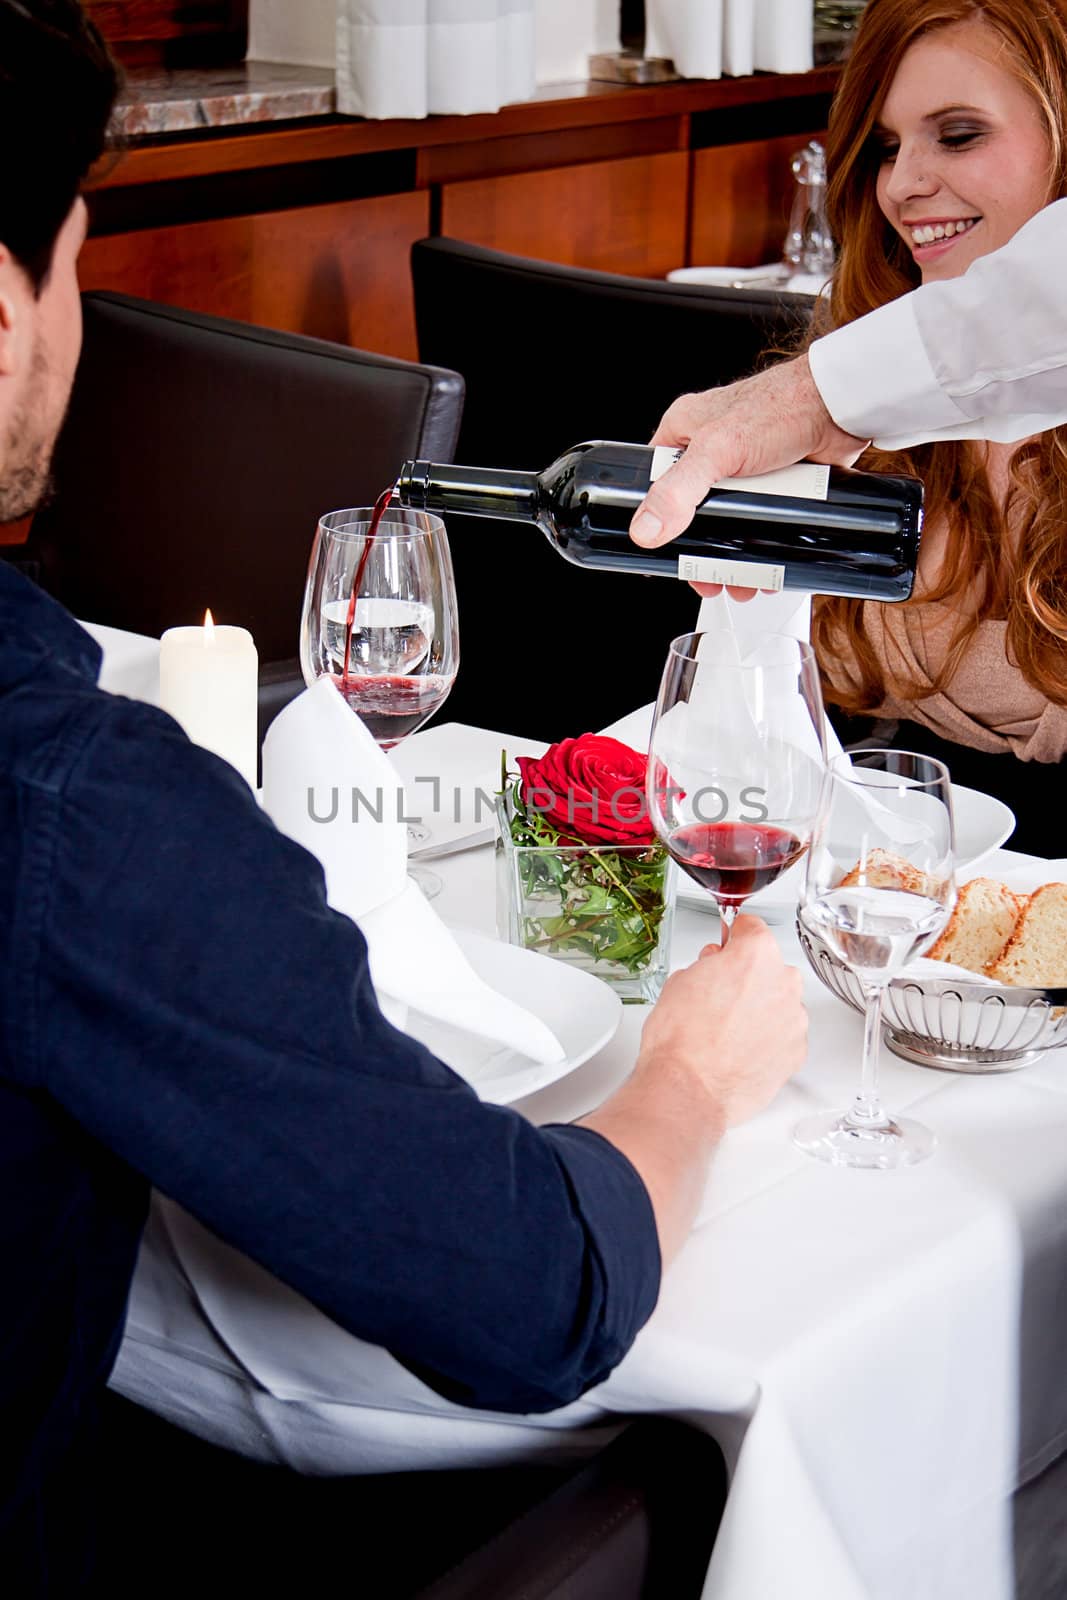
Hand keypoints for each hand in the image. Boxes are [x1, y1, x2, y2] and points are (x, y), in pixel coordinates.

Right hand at [628, 355, 867, 574]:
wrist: (840, 408)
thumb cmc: (782, 406)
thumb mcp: (718, 451)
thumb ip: (678, 491)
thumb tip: (646, 530)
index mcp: (685, 431)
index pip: (656, 482)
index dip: (658, 518)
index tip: (666, 551)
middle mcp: (712, 448)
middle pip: (694, 511)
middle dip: (703, 549)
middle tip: (707, 577)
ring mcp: (745, 467)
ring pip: (730, 521)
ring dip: (734, 556)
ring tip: (740, 582)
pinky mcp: (775, 482)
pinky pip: (760, 521)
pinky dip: (762, 546)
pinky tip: (765, 568)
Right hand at [637, 917, 806, 1127]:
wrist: (688, 1088)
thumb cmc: (680, 1039)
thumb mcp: (680, 981)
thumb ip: (708, 964)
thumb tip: (714, 966)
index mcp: (756, 955)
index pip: (752, 928)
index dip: (733, 938)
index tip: (728, 946)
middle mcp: (783, 982)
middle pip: (769, 967)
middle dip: (748, 977)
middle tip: (718, 997)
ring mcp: (794, 1018)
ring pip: (779, 1002)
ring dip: (761, 1009)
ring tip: (727, 1030)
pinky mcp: (797, 1051)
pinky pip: (785, 1034)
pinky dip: (768, 1039)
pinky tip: (740, 1049)